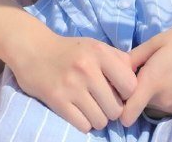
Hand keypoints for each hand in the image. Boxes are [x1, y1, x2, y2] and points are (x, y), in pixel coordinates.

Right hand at [11, 33, 137, 133]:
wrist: (34, 50)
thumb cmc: (69, 50)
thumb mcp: (95, 46)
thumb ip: (117, 59)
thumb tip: (137, 77)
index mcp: (100, 53)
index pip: (130, 85)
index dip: (127, 93)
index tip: (118, 91)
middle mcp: (87, 69)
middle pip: (116, 108)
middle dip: (112, 109)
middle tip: (103, 102)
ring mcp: (71, 86)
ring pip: (101, 120)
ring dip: (98, 118)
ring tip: (91, 107)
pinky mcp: (57, 101)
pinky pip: (83, 126)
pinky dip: (84, 123)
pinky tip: (79, 111)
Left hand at [120, 18, 171, 126]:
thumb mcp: (158, 40)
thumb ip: (134, 57)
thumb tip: (117, 68)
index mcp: (153, 81)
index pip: (127, 114)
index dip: (116, 105)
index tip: (114, 89)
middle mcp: (162, 100)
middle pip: (135, 106)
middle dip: (130, 93)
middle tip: (134, 71)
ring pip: (148, 105)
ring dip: (145, 93)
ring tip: (153, 69)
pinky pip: (162, 103)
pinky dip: (159, 94)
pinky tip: (167, 74)